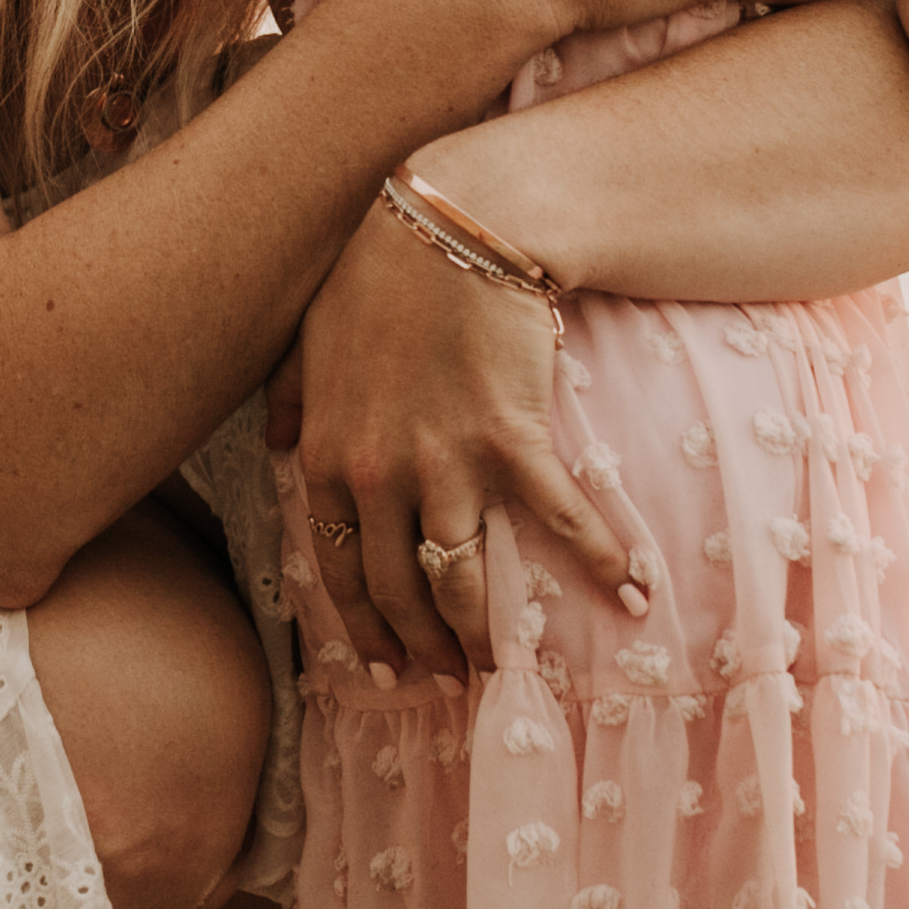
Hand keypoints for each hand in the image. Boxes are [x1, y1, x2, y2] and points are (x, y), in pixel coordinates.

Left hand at [281, 193, 630, 684]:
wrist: (452, 224)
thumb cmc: (377, 273)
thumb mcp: (307, 338)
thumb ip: (290, 400)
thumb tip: (278, 444)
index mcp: (330, 456)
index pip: (339, 570)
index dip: (363, 629)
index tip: (382, 671)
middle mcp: (380, 474)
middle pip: (400, 590)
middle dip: (421, 649)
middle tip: (446, 684)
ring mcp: (446, 462)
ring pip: (462, 577)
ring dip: (483, 633)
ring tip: (502, 669)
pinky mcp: (511, 438)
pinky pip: (557, 518)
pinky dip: (598, 559)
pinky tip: (630, 595)